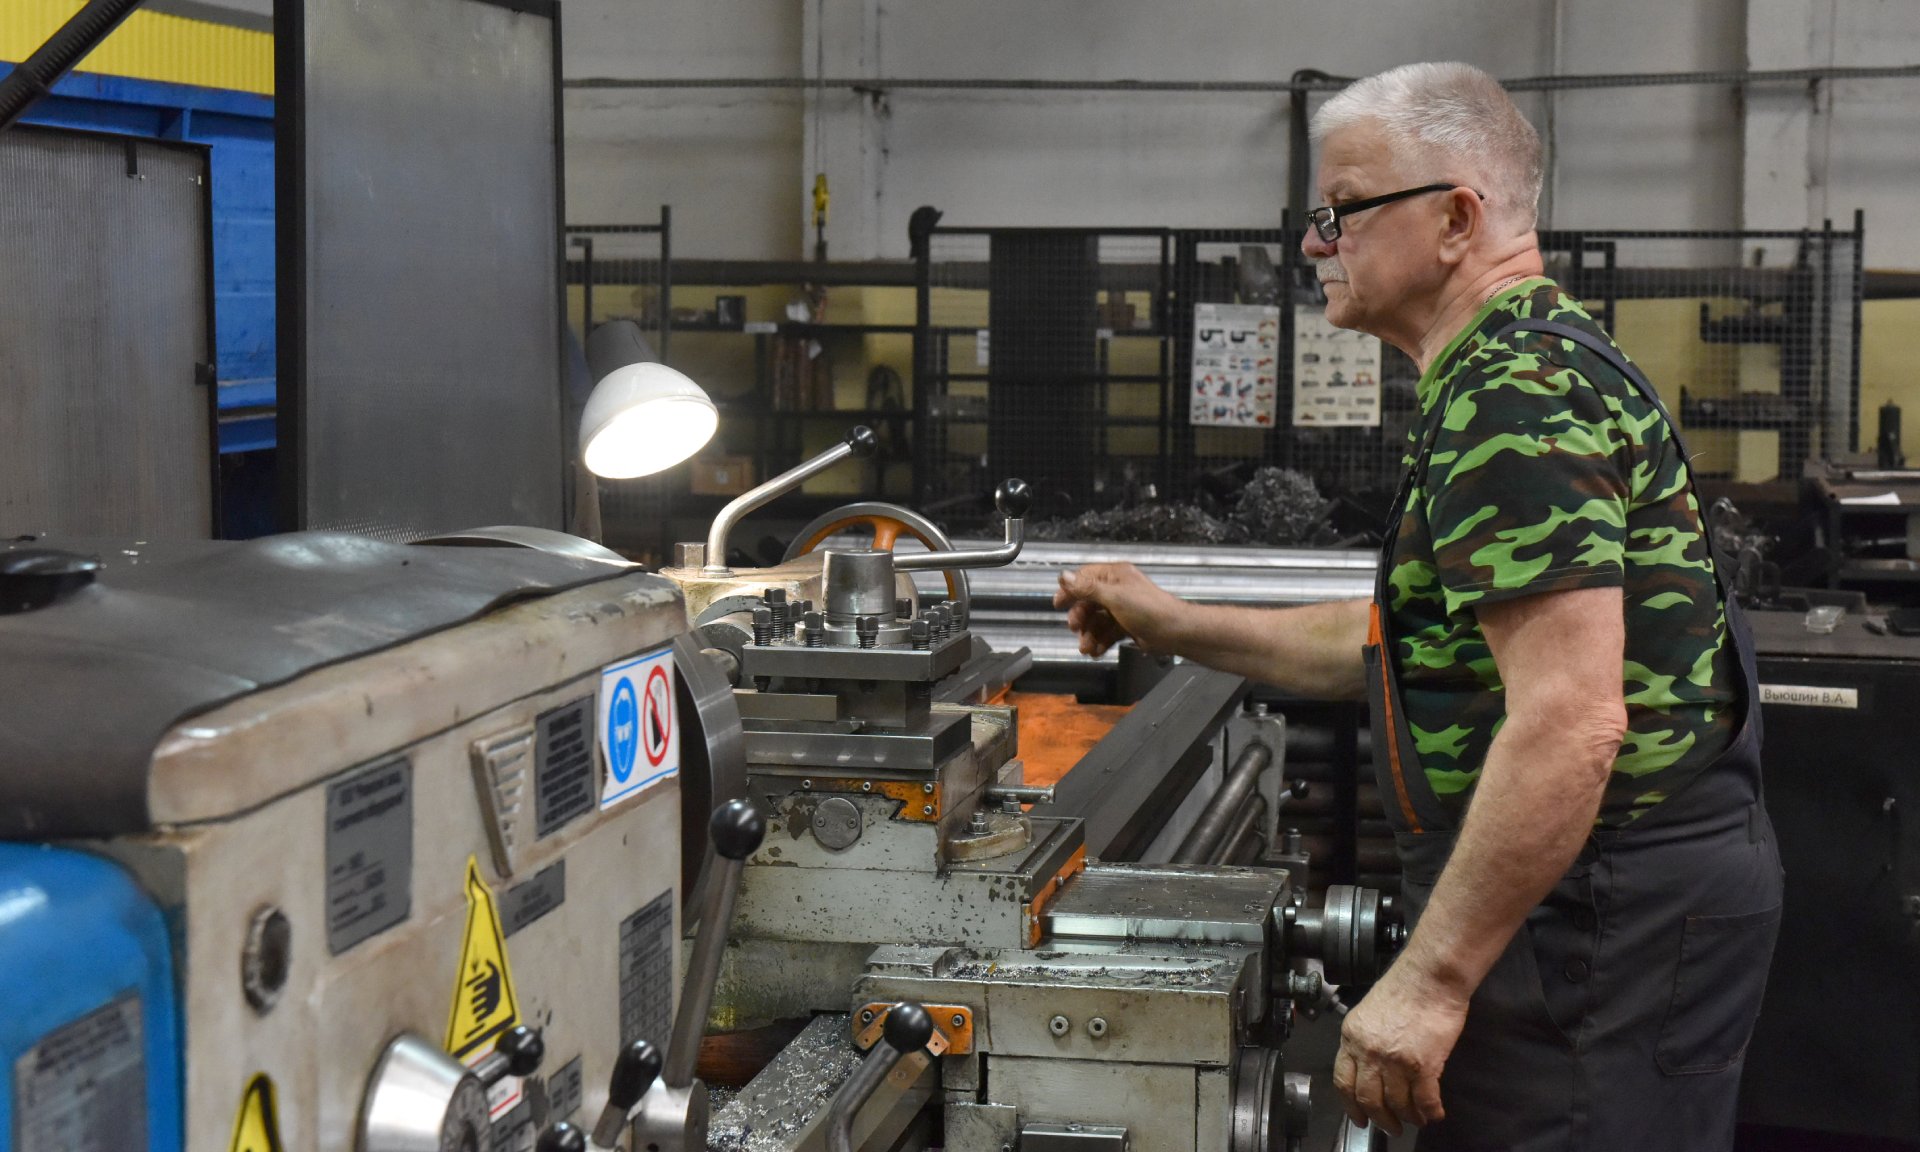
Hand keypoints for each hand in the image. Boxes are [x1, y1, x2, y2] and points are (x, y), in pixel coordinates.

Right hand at [1052, 564, 1185, 657]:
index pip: (1085, 578)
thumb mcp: (1114, 597)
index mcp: (1115, 576)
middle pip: (1088, 602)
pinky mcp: (1127, 626)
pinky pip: (1107, 632)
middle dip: (1080, 618)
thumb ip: (1087, 588)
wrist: (1174, 632)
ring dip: (1089, 634)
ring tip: (1087, 649)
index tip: (1058, 603)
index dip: (1070, 590)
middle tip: (1075, 629)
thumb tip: (1063, 576)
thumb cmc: (1148, 609)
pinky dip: (1100, 641)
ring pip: (1097, 620)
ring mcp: (1122, 609)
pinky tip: (1097, 652)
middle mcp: (1117, 590)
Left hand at [1332, 961, 1467, 1136]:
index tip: (1359, 1117)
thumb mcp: (1370, 1011)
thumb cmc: (1405, 986)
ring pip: (1397, 1104)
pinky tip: (1435, 1114)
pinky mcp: (1422, 1066)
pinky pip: (1425, 1100)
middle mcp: (1368, 1052)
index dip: (1351, 1105)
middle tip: (1390, 1127)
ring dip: (1408, 1117)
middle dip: (1380, 1119)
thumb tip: (1371, 1065)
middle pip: (1368, 1098)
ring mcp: (1395, 1061)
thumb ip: (1366, 1039)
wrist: (1431, 976)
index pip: (1342, 1080)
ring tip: (1416, 1119)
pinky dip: (1430, 1112)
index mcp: (1352, 1037)